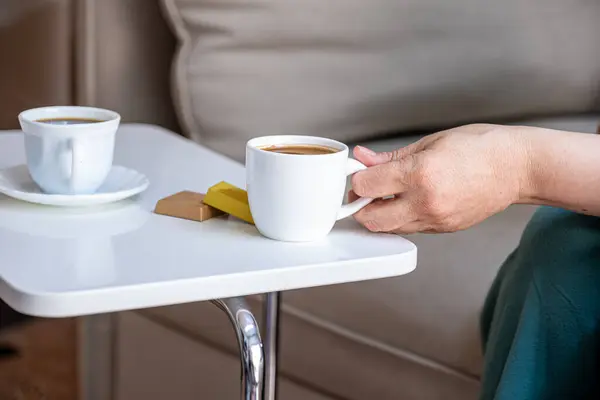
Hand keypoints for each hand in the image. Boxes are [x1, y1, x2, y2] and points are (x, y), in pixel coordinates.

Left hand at [349, 124, 528, 233]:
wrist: (518, 168)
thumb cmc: (480, 147)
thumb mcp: (431, 143)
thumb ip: (391, 157)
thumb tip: (363, 159)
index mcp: (420, 174)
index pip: (366, 186)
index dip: (357, 178)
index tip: (359, 172)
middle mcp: (426, 202)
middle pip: (370, 219)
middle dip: (359, 205)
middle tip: (365, 189)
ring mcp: (436, 220)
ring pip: (388, 228)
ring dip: (378, 214)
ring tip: (386, 193)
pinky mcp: (443, 229)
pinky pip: (409, 228)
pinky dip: (399, 217)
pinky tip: (406, 200)